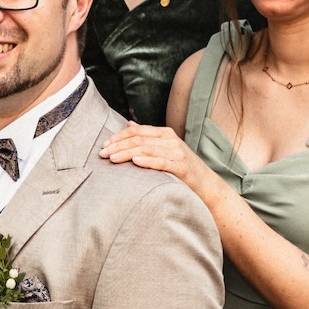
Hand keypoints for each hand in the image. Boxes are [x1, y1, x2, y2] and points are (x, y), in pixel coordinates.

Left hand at [99, 123, 214, 202]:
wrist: (206, 184)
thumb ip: (147, 137)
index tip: (104, 144)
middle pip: (139, 139)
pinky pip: (162, 162)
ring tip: (112, 158)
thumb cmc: (181, 167)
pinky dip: (147, 161)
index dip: (119, 136)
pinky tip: (135, 162)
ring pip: (147, 150)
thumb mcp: (164, 149)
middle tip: (102, 153)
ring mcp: (177, 153)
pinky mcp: (181, 167)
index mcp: (164, 134)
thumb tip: (128, 123)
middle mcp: (170, 140)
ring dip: (127, 154)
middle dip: (118, 146)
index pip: (137, 131)